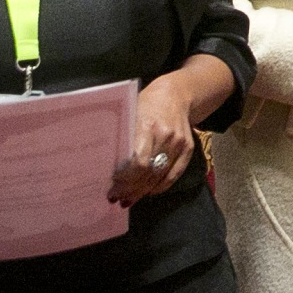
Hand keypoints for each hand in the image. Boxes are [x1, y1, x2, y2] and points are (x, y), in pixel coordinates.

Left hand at [108, 72, 199, 207]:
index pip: (137, 162)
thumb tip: (105, 167)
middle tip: (116, 198)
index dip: (125, 179)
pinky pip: (174, 174)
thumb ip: (122, 138)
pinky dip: (160, 187)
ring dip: (142, 191)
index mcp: (147, 124)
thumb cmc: (145, 104)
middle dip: (130, 189)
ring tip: (128, 199)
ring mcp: (178, 142)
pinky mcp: (187, 148)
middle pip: (148, 172)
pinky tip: (148, 192)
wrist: (176, 94)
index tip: (112, 187)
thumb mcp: (129, 114)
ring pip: (160, 176)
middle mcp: (165, 134)